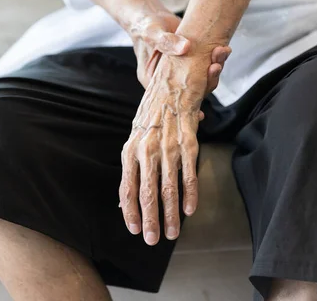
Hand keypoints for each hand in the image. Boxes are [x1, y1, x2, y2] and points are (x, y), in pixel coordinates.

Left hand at [119, 50, 209, 244]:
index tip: (133, 229)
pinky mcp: (188, 140)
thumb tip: (127, 195)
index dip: (129, 210)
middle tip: (151, 241)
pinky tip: (190, 211)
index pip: (126, 187)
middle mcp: (145, 149)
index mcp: (130, 149)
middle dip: (149, 220)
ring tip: (171, 234)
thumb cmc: (154, 109)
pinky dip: (190, 194)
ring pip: (167, 188)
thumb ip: (133, 163)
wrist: (174, 76)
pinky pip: (189, 173)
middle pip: (146, 192)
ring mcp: (166, 146)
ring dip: (169, 215)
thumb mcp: (137, 134)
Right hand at [127, 10, 229, 93]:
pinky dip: (216, 59)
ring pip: (202, 79)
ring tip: (221, 52)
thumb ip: (165, 41)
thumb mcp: (151, 33)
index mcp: (154, 79)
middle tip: (216, 66)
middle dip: (207, 80)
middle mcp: (169, 80)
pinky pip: (206, 66)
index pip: (172, 97)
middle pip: (192, 90)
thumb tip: (186, 47)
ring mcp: (182, 72)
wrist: (153, 16)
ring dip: (215, 69)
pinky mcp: (192, 62)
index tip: (202, 89)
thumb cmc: (145, 26)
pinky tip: (224, 49)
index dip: (189, 97)